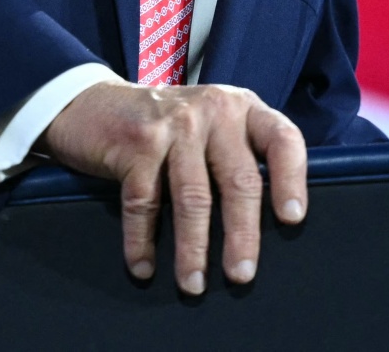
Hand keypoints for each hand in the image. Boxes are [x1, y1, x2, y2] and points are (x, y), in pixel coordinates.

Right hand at [38, 81, 307, 294]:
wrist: (95, 104)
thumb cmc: (168, 126)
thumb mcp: (214, 124)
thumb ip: (241, 153)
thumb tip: (270, 219)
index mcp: (243, 107)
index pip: (282, 140)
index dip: (291, 180)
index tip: (293, 219)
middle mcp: (215, 111)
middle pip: (239, 179)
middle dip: (242, 233)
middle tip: (242, 273)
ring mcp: (176, 125)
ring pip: (193, 197)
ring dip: (193, 248)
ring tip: (194, 284)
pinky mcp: (137, 144)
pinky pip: (144, 203)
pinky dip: (143, 241)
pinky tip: (145, 267)